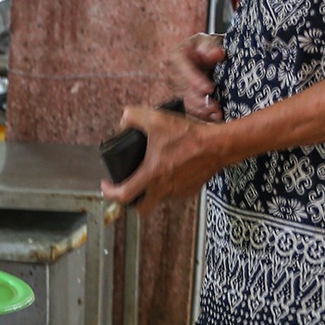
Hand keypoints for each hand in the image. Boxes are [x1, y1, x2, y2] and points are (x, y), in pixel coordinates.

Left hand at [100, 104, 228, 206]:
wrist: (218, 145)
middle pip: (141, 208)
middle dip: (130, 201)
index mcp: (151, 175)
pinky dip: (168, 184)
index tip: (106, 185)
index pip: (123, 196)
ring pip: (158, 198)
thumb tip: (123, 121)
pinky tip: (169, 169)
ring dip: (151, 189)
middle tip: (127, 186)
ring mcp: (178, 192)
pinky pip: (174, 192)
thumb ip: (133, 116)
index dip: (110, 193)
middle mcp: (164, 189)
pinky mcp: (191, 190)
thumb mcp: (156, 118)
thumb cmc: (188, 135)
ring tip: (150, 171)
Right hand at [170, 34, 225, 121]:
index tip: (210, 89)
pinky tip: (214, 117)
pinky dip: (202, 115)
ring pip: (185, 101)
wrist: (210, 54)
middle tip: (214, 105)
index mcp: (177, 56)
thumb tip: (218, 53)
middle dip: (199, 99)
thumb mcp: (212, 40)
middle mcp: (173, 73)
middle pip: (182, 89)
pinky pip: (189, 109)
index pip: (183, 69)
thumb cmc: (209, 46)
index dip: (196, 81)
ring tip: (216, 113)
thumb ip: (213, 46)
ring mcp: (178, 87)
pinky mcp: (185, 98)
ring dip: (201, 110)